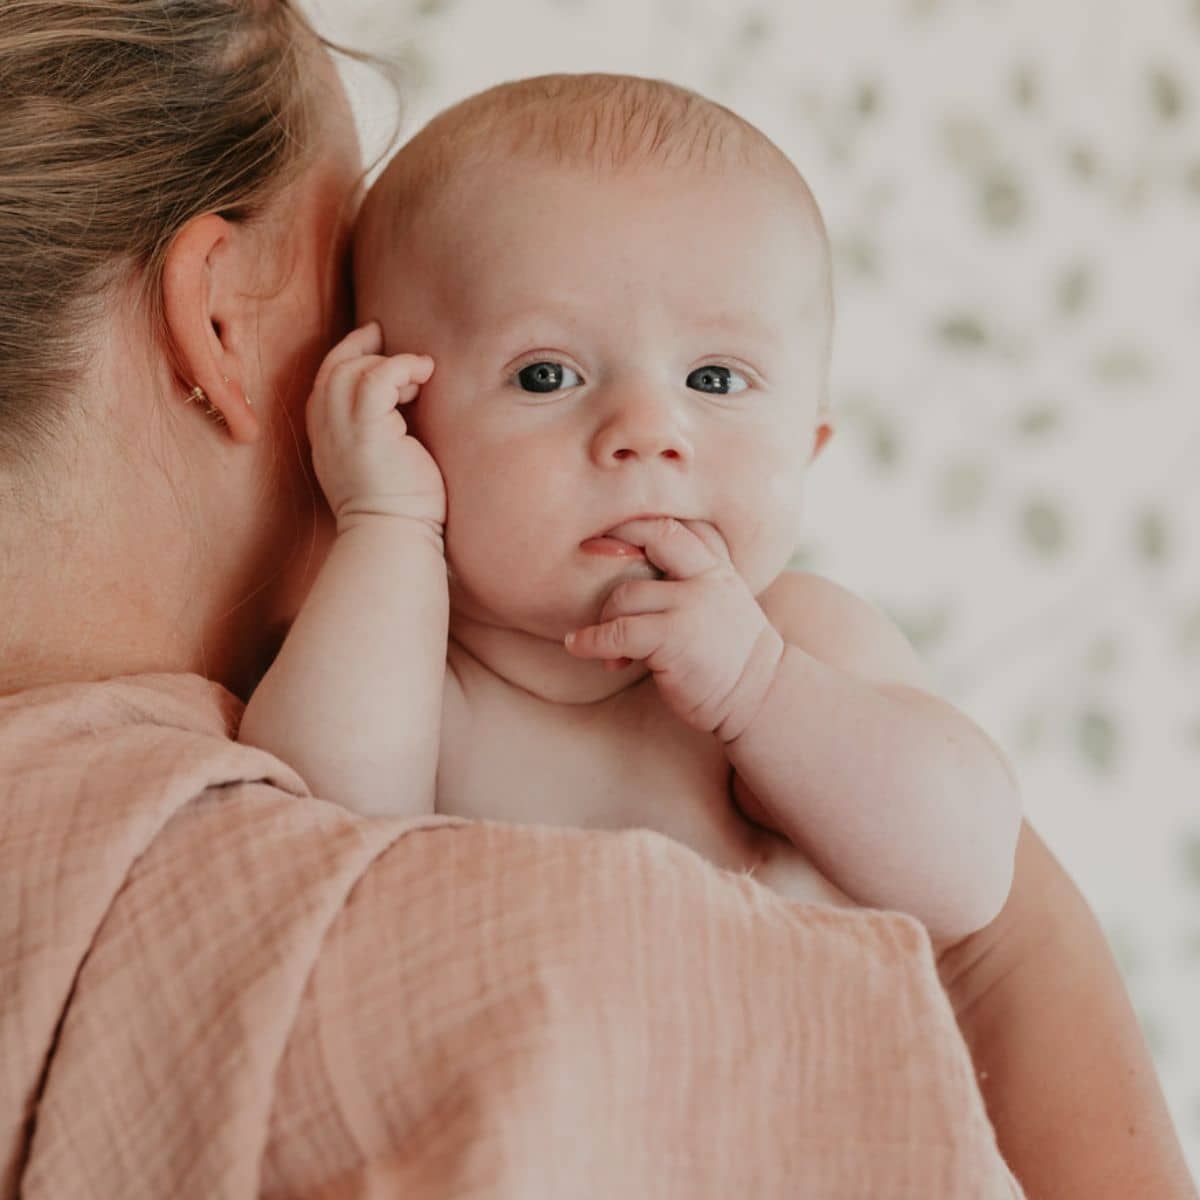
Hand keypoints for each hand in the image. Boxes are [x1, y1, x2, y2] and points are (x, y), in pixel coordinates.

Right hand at [307, 322, 444, 532]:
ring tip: (417, 379)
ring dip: (389, 365)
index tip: (374, 340)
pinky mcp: (365, 431)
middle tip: (389, 336)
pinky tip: (423, 375)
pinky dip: (402, 367)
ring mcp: (341, 430)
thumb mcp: (380, 461)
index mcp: (325, 439)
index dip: (347, 355)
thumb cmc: (399, 507)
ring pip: (352, 370)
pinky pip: (377, 378)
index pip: (326, 382)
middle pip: (334, 369)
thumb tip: (403, 402)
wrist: (395, 535)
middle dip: (362, 347)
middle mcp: (325, 431)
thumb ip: (378, 431)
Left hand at [563, 518, 784, 739]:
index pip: (677, 527)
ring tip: (608, 646)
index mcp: (717, 569)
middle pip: (654, 537)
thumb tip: (632, 575)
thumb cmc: (730, 658)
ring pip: (625, 593)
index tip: (610, 533)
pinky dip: (591, 640)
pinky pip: (618, 631)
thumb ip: (690, 584)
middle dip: (615, 540)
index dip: (640, 523)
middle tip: (585, 552)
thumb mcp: (721, 607)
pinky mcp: (673, 637)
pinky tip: (581, 646)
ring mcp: (691, 605)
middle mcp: (706, 579)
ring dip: (605, 619)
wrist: (760, 699)